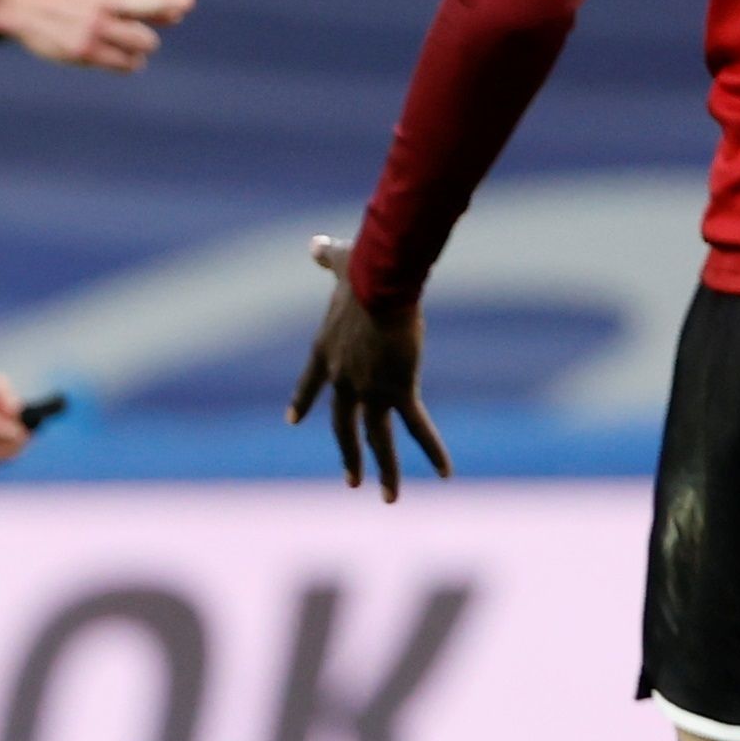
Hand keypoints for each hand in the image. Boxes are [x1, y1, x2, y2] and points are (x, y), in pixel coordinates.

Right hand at [0, 0, 197, 72]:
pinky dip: (132, 61)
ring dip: (146, 42)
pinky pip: (126, 63)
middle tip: (182, 9)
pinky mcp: (85, 52)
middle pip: (155, 6)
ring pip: (145, 42)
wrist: (22, 3)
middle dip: (173, 7)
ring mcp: (96, 28)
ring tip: (138, 39)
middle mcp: (105, 2)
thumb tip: (179, 9)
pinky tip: (127, 56)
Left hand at [288, 236, 450, 500]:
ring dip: (383, 471)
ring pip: (376, 440)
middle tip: (351, 478)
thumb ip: (326, 257)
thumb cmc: (363, 268)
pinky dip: (432, 451)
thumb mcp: (340, 262)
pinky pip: (417, 428)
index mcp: (325, 352)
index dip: (304, 400)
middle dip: (348, 453)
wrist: (380, 283)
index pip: (310, 383)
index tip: (294, 419)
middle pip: (342, 425)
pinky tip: (445, 473)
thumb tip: (315, 242)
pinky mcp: (398, 392)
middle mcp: (343, 380)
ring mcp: (369, 390)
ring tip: (387, 498)